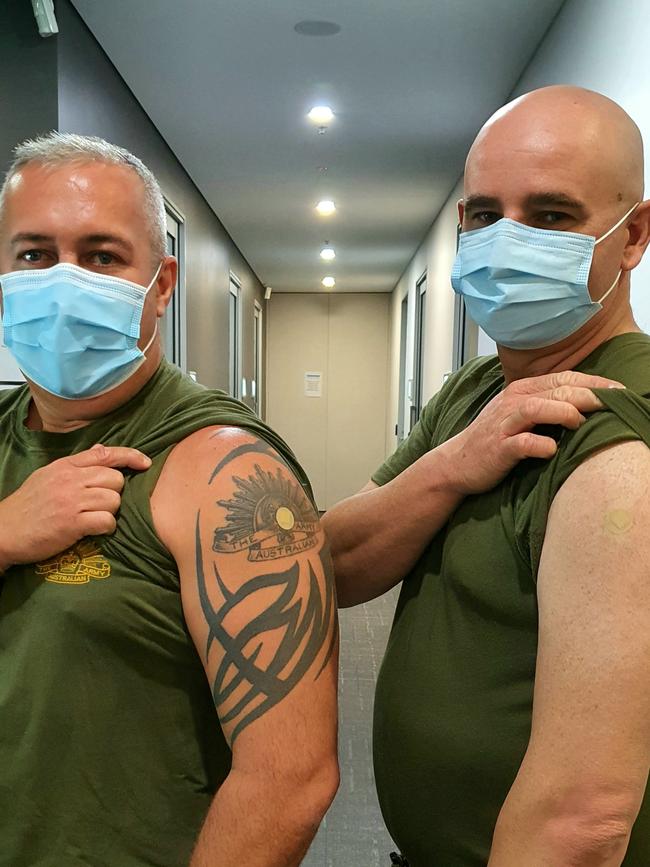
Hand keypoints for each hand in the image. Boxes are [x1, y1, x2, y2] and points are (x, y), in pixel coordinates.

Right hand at [0, 443, 151, 570]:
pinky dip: (106, 528)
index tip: (144, 463)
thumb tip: (100, 448)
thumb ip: (76, 463)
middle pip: (116, 479)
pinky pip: (107, 521)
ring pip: (114, 500)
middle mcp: (70, 480)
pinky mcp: (72, 523)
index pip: (105, 454)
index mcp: (65, 466)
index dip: (130, 456)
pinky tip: (95, 530)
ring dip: (110, 512)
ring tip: (93, 518)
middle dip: (114, 493)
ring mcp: (72, 501)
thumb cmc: (28, 505)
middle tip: (98, 504)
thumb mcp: (48, 476)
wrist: (3, 531)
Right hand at [436, 371, 623, 495]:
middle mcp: (513, 402)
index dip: (594, 382)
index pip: (564, 378)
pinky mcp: (498, 448)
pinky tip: (552, 450)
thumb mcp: (520, 414)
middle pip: (555, 390)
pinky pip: (521, 443)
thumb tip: (588, 404)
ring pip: (537, 408)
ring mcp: (504, 424)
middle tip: (613, 402)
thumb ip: (547, 405)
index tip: (620, 391)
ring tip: (580, 422)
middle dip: (588, 394)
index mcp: (522, 390)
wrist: (457, 463)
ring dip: (563, 412)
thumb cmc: (494, 440)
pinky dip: (539, 445)